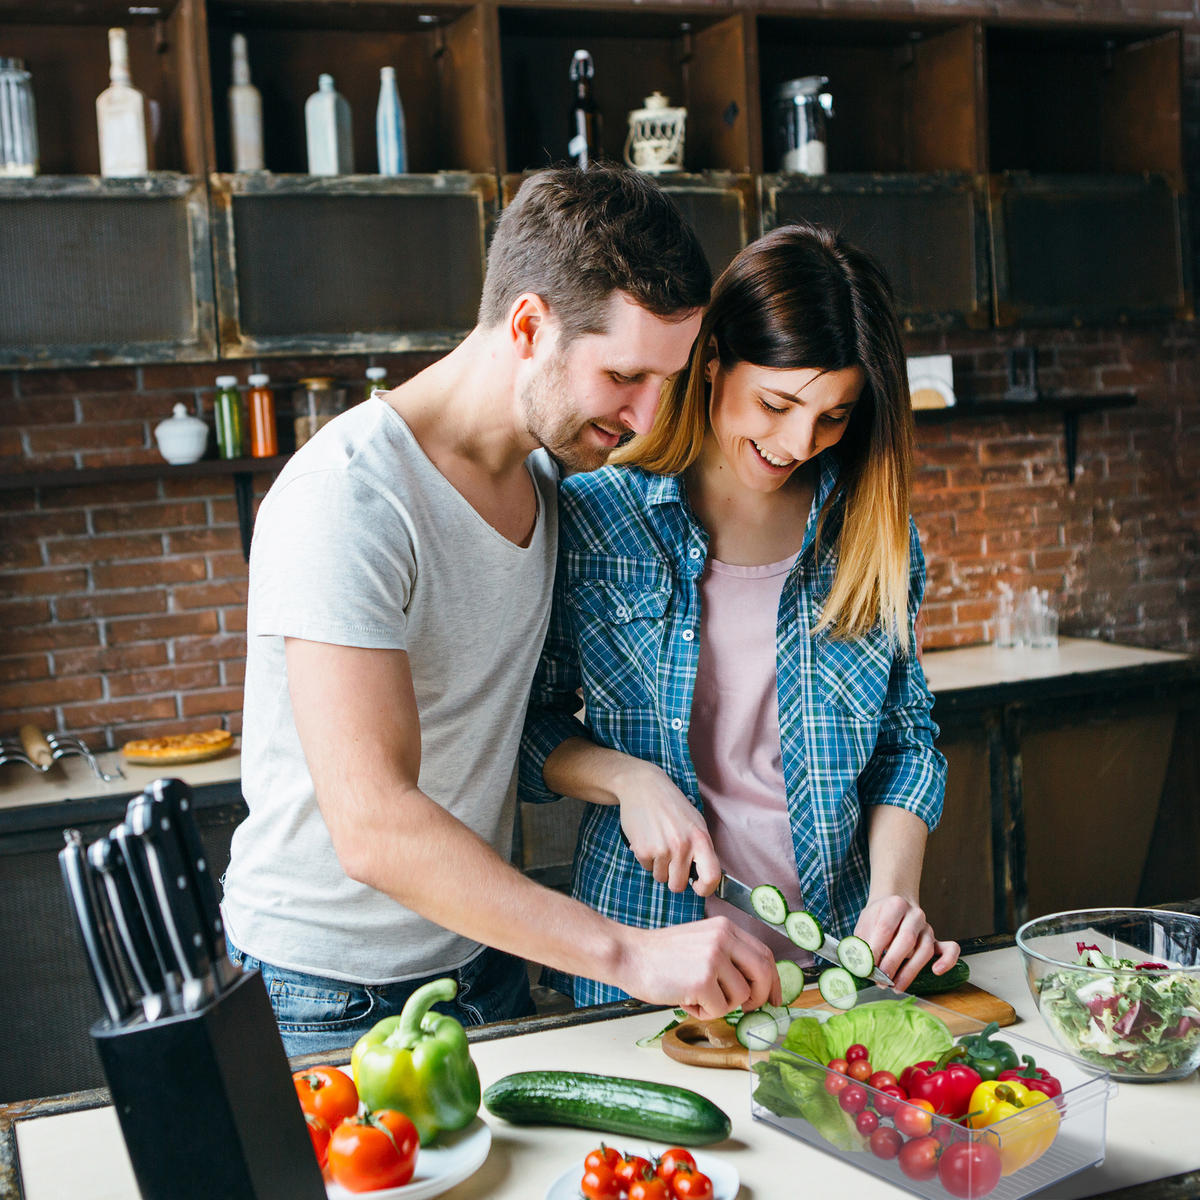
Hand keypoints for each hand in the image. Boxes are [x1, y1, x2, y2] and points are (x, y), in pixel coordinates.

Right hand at [615, 762, 721, 895]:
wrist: (643, 786)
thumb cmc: (671, 805)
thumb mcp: (695, 823)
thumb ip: (701, 849)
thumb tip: (705, 877)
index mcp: (701, 839)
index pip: (711, 877)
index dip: (705, 889)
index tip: (697, 887)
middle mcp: (683, 846)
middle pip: (678, 885)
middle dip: (673, 878)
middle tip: (671, 861)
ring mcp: (662, 849)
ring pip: (661, 878)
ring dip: (659, 866)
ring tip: (658, 842)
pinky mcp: (643, 850)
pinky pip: (646, 868)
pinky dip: (646, 858)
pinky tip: (648, 838)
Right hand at [616, 917, 781, 1020]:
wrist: (629, 955)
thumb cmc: (661, 955)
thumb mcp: (700, 942)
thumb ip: (727, 956)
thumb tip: (754, 986)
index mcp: (725, 928)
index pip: (764, 954)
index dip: (774, 980)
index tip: (775, 999)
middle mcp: (724, 939)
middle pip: (764, 974)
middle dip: (760, 998)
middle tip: (747, 1008)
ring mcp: (714, 957)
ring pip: (741, 997)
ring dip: (721, 1005)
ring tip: (696, 994)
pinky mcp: (704, 979)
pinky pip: (720, 1009)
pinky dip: (703, 1011)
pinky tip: (684, 998)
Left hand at [854, 894, 958, 992]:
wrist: (895, 901)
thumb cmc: (878, 916)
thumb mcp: (865, 922)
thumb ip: (862, 941)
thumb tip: (858, 966)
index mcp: (895, 905)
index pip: (885, 928)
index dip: (876, 950)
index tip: (867, 967)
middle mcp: (914, 915)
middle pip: (906, 940)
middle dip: (892, 963)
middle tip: (880, 980)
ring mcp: (927, 927)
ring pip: (925, 950)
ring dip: (910, 972)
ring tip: (895, 987)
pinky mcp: (936, 939)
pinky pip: (950, 949)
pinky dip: (947, 961)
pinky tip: (936, 972)